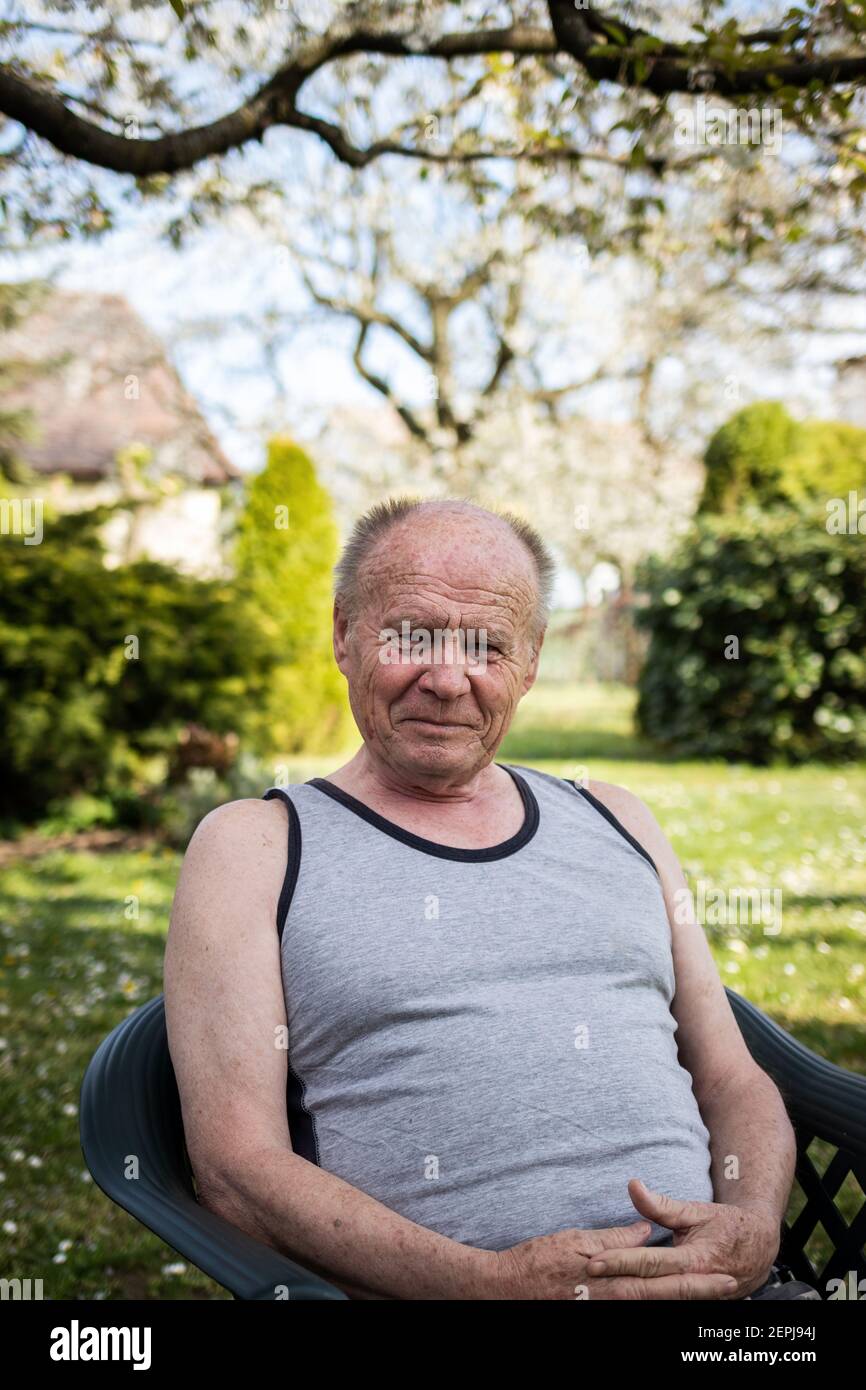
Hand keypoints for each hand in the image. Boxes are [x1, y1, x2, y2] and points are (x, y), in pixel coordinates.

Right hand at [494, 1217, 739, 1299]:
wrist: (502, 1288)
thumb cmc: (536, 1261)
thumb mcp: (574, 1241)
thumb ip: (613, 1239)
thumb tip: (645, 1232)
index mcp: (608, 1278)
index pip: (659, 1279)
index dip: (693, 1279)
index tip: (722, 1274)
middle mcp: (609, 1300)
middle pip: (662, 1299)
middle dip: (698, 1294)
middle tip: (730, 1288)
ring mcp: (603, 1311)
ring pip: (649, 1308)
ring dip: (680, 1302)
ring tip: (713, 1296)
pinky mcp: (596, 1315)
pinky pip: (630, 1312)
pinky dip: (653, 1307)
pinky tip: (670, 1302)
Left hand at [583, 1179, 780, 1298]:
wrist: (761, 1249)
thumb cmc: (727, 1226)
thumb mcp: (696, 1211)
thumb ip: (662, 1205)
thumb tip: (633, 1186)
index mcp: (696, 1261)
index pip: (651, 1264)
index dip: (622, 1261)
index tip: (595, 1259)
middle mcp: (697, 1286)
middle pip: (650, 1290)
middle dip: (617, 1284)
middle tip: (587, 1277)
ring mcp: (698, 1300)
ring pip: (658, 1302)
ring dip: (628, 1295)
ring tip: (598, 1289)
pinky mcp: (697, 1304)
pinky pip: (667, 1303)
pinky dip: (645, 1299)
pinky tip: (622, 1293)